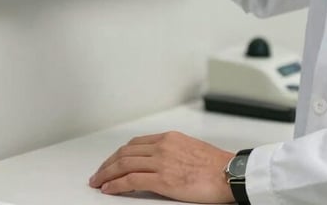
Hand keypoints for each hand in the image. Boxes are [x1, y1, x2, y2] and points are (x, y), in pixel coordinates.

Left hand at [88, 131, 235, 202]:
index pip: (136, 144)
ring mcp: (161, 162)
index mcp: (169, 138)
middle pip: (125, 152)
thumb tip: (158, 164)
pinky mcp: (163, 180)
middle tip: (98, 173)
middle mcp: (163, 146)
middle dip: (108, 163)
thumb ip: (172, 152)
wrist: (229, 173)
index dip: (119, 154)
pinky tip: (109, 189)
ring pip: (124, 164)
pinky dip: (116, 184)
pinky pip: (132, 180)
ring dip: (107, 174)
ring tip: (98, 182)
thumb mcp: (190, 149)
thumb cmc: (215, 165)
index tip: (112, 162)